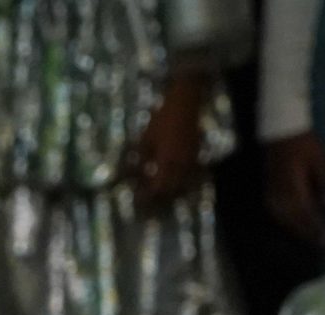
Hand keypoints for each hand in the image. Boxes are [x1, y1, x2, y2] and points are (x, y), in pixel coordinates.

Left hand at [127, 74, 206, 209]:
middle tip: (148, 201)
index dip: (147, 196)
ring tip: (160, 194)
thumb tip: (127, 176)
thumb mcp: (145, 139)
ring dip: (171, 192)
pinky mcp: (197, 154)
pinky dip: (183, 182)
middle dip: (159, 198)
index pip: (157, 187)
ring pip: (183, 184)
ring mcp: (191, 160)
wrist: (185, 102)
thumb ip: (138, 159)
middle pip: (171, 190)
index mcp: (167, 161)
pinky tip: (175, 182)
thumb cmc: (162, 118)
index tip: (137, 200)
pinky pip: (191, 175)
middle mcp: (181, 164)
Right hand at [264, 131, 324, 245]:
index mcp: (293, 187)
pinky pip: (278, 215)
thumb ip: (324, 182)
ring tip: (312, 240)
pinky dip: (289, 223)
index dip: (317, 228)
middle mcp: (280, 196)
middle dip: (309, 234)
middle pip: (295, 221)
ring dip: (298, 231)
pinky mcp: (268, 194)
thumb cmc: (304, 144)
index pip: (306, 214)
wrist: (280, 132)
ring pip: (285, 220)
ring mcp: (272, 196)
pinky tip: (297, 227)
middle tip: (323, 245)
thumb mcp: (320, 160)